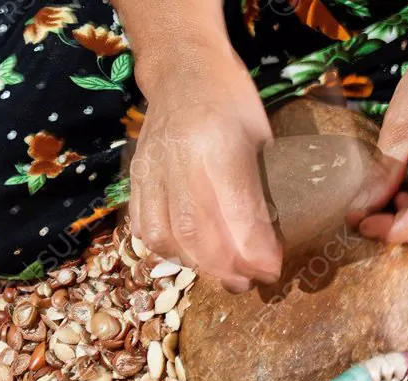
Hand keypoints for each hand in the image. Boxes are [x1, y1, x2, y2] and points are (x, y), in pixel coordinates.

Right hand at [128, 49, 280, 291]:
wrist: (183, 69)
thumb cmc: (233, 102)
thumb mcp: (261, 137)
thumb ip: (261, 188)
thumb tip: (270, 243)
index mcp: (221, 143)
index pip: (237, 211)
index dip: (255, 251)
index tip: (271, 270)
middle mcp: (181, 158)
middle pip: (197, 232)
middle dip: (226, 268)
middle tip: (248, 283)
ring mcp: (153, 168)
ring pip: (166, 236)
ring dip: (196, 266)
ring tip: (221, 275)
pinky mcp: (136, 176)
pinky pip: (143, 226)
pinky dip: (166, 251)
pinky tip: (188, 258)